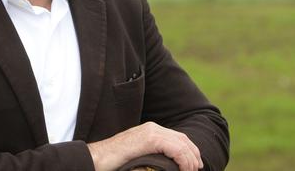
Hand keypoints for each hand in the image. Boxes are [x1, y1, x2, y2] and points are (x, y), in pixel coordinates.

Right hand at [87, 122, 202, 170]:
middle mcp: (153, 128)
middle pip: (183, 139)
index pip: (178, 138)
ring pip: (182, 143)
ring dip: (190, 159)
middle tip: (197, 169)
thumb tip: (164, 164)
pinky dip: (184, 159)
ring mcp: (151, 131)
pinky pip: (175, 148)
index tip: (194, 166)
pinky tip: (185, 169)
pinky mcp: (149, 139)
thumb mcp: (138, 156)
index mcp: (150, 130)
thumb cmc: (114, 161)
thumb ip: (151, 155)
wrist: (97, 158)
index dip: (190, 151)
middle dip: (193, 155)